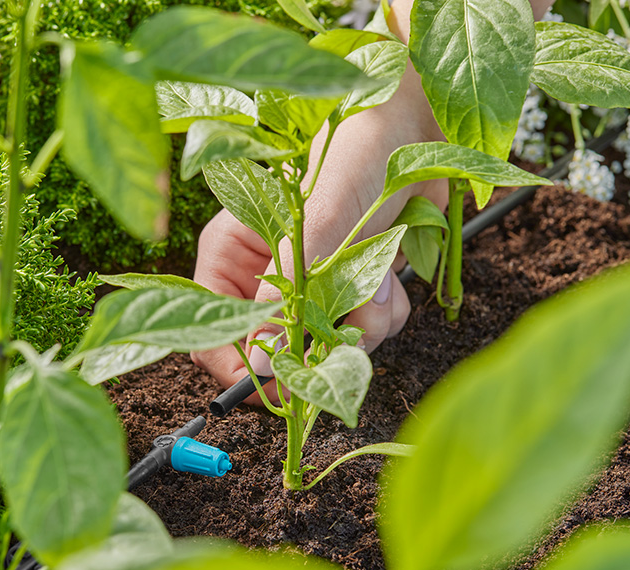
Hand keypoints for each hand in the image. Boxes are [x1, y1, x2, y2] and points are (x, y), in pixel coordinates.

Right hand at [191, 64, 446, 403]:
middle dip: (317, 345)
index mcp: (231, 254)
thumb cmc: (354, 150)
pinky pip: (362, 330)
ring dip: (360, 326)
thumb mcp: (318, 221)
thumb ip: (287, 289)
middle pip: (274, 348)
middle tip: (345, 329)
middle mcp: (265, 274)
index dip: (241, 367)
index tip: (281, 386)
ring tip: (378, 282)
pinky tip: (391, 275)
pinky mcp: (350, 284)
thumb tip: (261, 359)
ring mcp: (310, 283)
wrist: (417, 123)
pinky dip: (383, 312)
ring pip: (325, 343)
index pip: (212, 332)